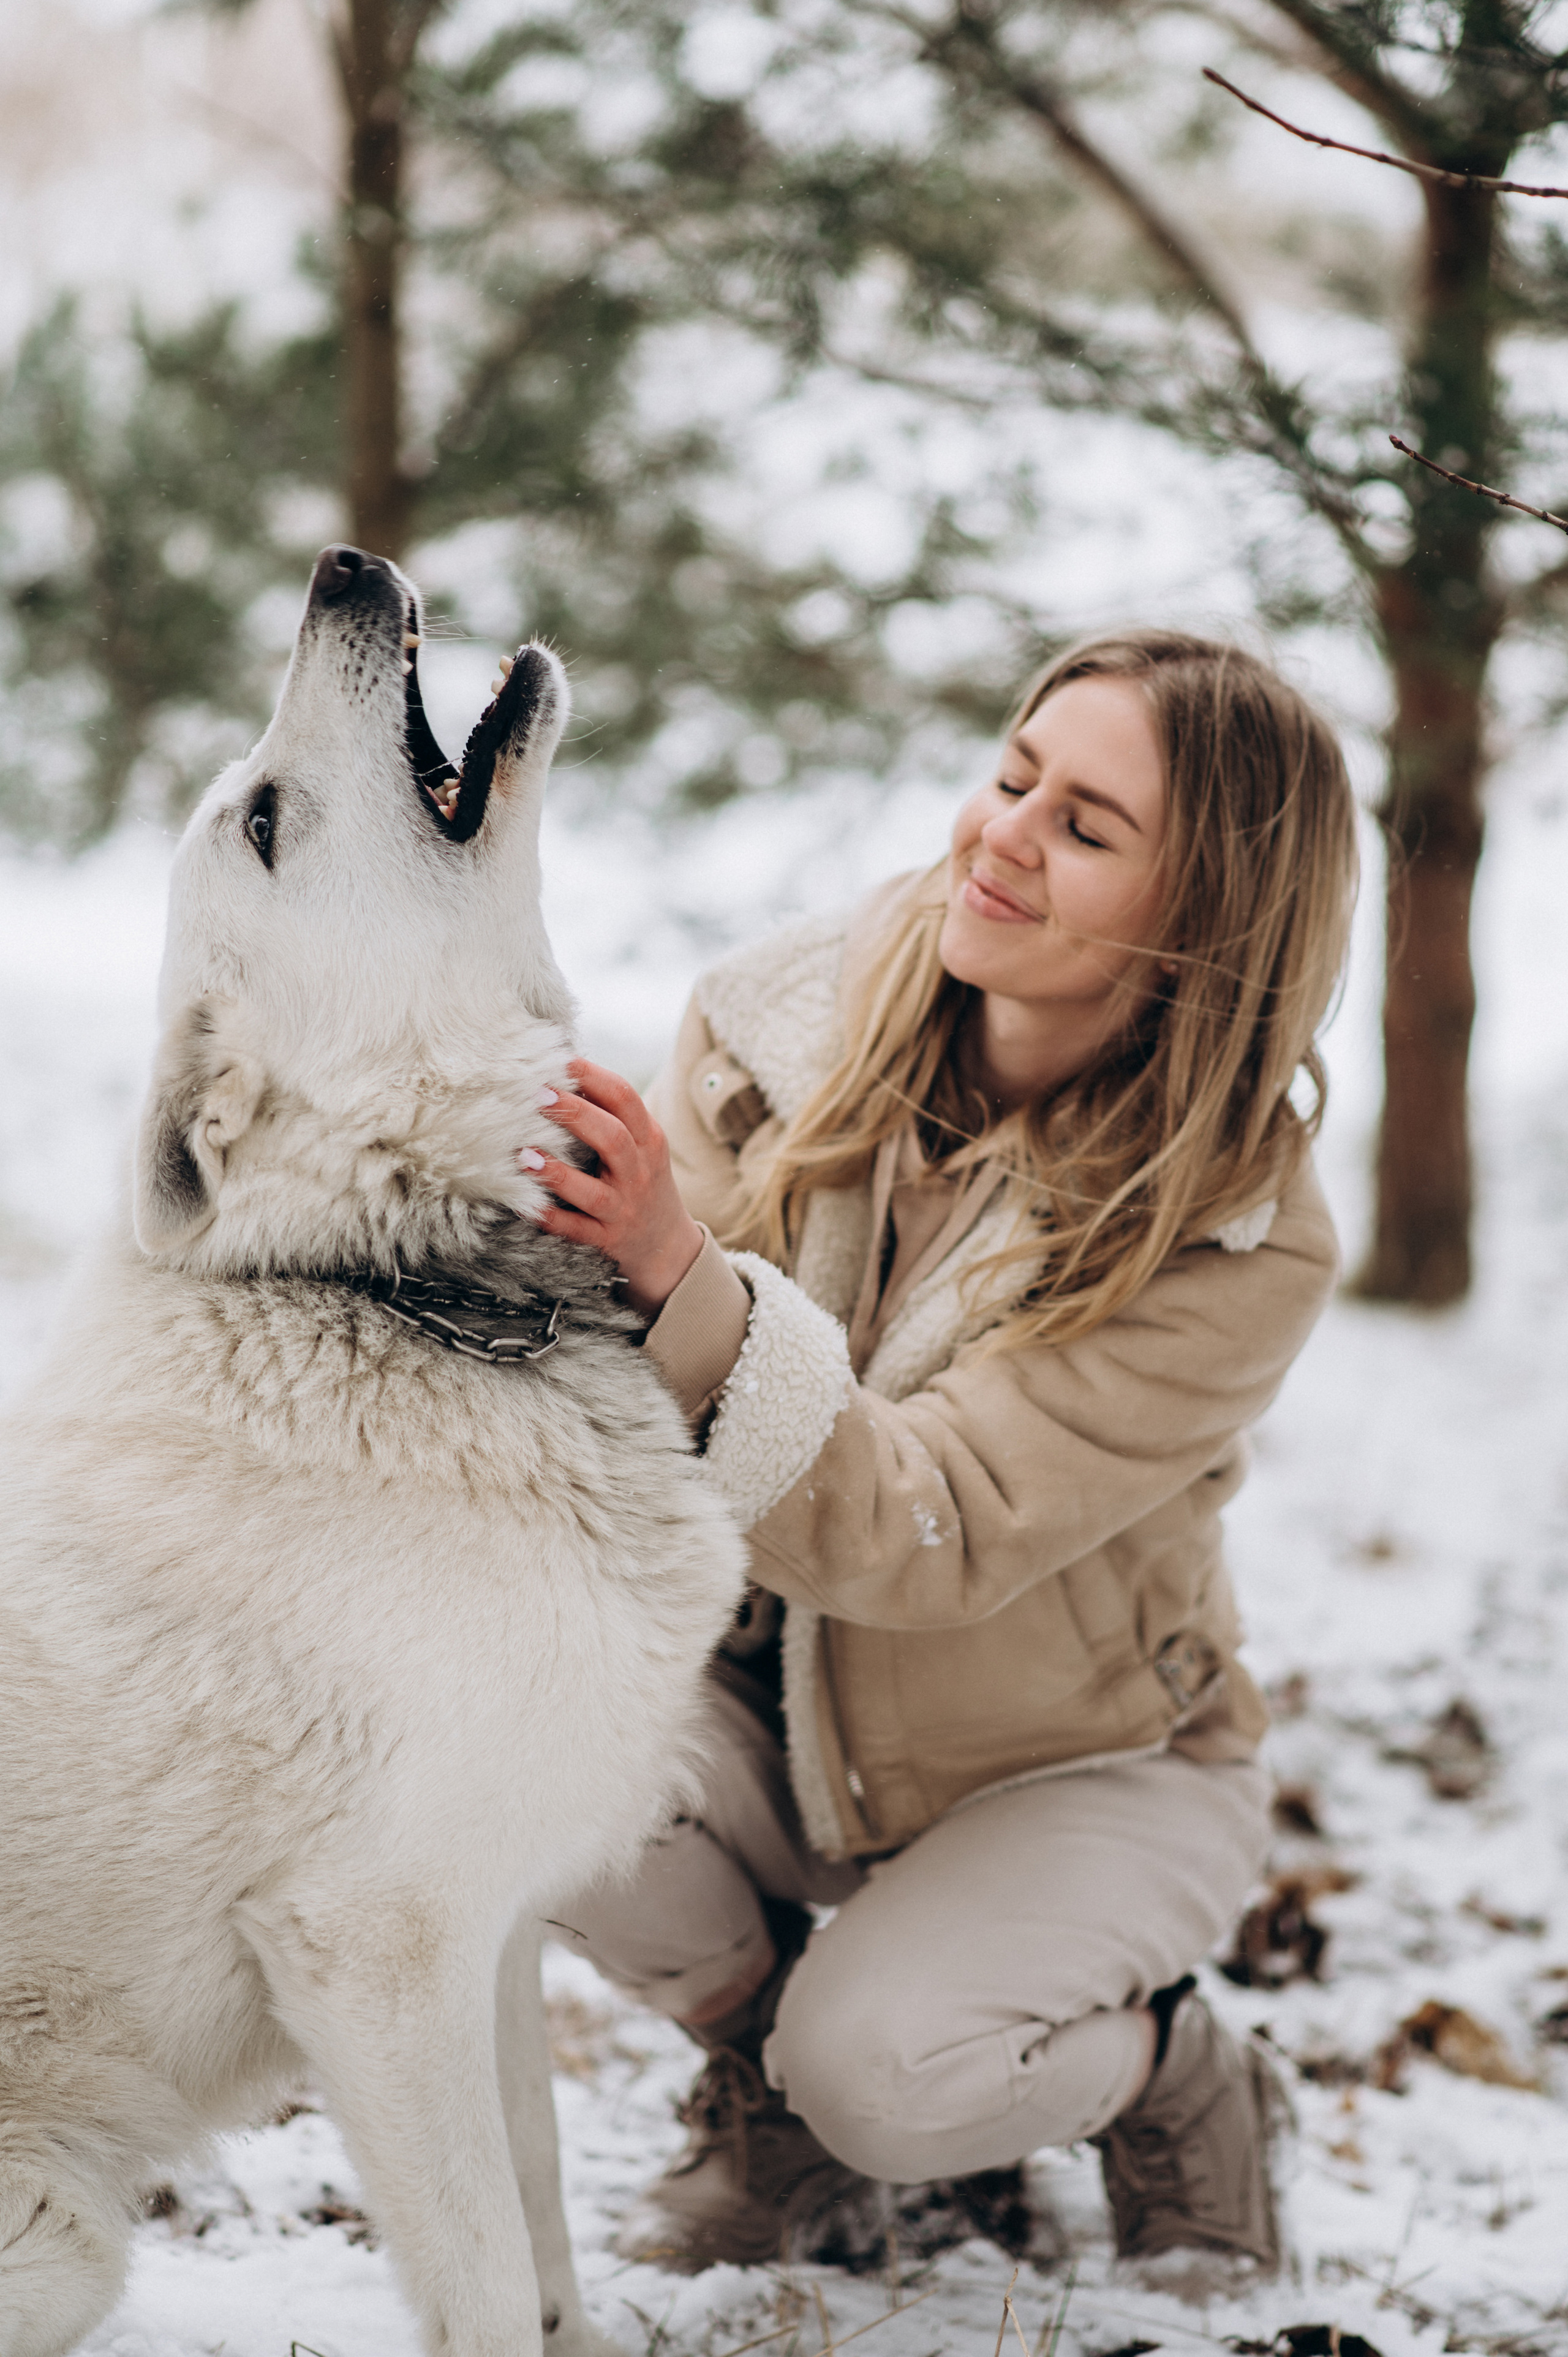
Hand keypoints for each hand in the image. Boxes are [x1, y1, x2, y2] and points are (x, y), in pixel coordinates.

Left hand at [520, 1059, 703, 1318]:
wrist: (667, 1246)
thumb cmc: (642, 1182)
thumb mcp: (641, 1146)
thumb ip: (611, 1114)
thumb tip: (562, 1072)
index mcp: (648, 1140)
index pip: (625, 1099)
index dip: (593, 1076)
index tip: (561, 1060)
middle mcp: (639, 1173)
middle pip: (613, 1138)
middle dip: (576, 1114)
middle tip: (539, 1095)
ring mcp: (624, 1209)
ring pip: (594, 1191)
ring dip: (558, 1174)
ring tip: (524, 1155)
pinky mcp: (608, 1240)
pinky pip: (577, 1231)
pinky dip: (552, 1219)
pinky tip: (525, 1204)